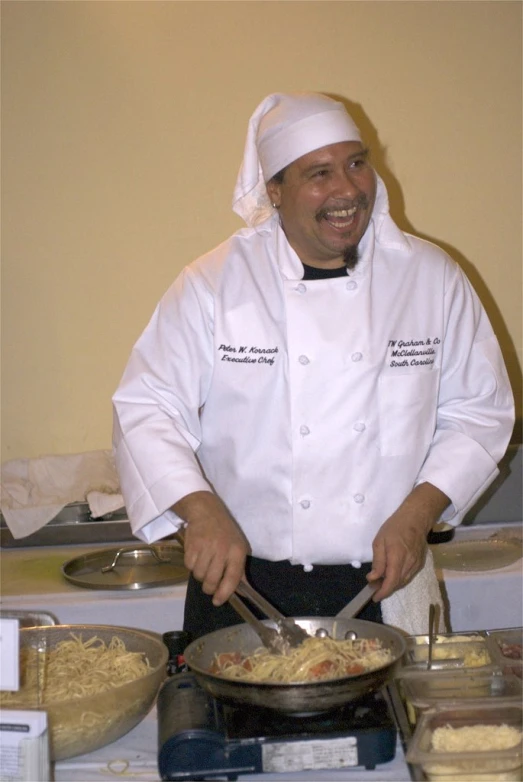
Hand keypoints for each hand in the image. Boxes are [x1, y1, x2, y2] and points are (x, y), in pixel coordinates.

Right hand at [172, 491, 250, 605]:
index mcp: (237, 551)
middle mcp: (222, 550)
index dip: (224, 593)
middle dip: (209, 588)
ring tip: (204, 566)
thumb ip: (240, 569)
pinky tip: (196, 557)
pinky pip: (188, 566)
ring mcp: (206, 547)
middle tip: (209, 586)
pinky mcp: (191, 546)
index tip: (218, 601)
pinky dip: (191, 566)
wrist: (206, 511)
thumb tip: (244, 590)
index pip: (232, 578)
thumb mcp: (238, 547)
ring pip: (199, 575)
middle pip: (212, 580)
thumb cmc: (225, 531)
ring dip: (200, 575)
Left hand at [367, 482, 449, 600]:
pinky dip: (400, 579)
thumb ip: (378, 561)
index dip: (383, 592)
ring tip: (381, 582)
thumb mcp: (379, 541)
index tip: (375, 597)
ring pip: (404, 581)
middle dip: (386, 589)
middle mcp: (409, 564)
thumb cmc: (395, 527)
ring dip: (393, 584)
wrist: (416, 519)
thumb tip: (373, 578)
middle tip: (374, 587)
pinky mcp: (420, 563)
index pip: (391, 581)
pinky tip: (392, 574)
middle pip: (398, 584)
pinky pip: (409, 576)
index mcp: (398, 557)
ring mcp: (417, 564)